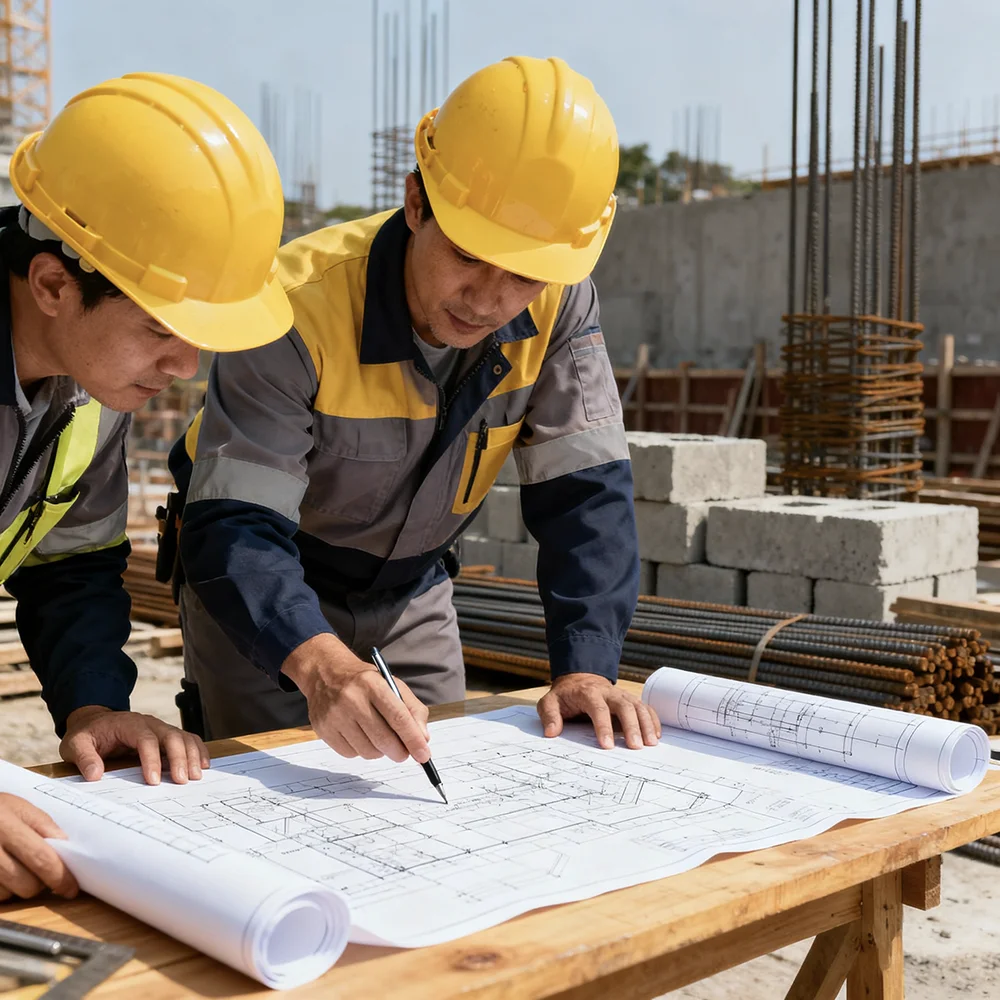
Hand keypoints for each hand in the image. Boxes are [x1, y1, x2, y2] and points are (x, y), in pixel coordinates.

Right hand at [0, 793, 78, 901]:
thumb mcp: (20, 807)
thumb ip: (44, 827)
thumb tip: (66, 852)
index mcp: (5, 824)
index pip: (40, 857)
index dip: (60, 877)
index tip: (71, 888)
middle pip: (26, 884)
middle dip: (39, 884)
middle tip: (40, 872)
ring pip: (7, 895)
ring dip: (16, 888)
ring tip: (14, 868)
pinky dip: (0, 890)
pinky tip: (0, 874)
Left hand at [60, 707, 209, 785]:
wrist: (95, 722)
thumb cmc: (88, 734)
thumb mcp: (76, 744)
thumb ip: (84, 757)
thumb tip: (94, 775)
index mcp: (128, 724)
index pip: (145, 739)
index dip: (152, 759)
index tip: (153, 781)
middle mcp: (149, 723)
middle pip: (171, 736)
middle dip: (179, 758)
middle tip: (182, 780)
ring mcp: (160, 728)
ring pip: (183, 737)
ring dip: (192, 755)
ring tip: (196, 776)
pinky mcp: (166, 736)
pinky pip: (187, 739)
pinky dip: (197, 750)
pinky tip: (203, 765)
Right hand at [282, 634, 430, 763]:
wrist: (324, 674)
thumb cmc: (364, 681)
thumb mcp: (392, 684)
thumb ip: (412, 709)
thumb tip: (422, 738)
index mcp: (373, 684)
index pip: (398, 718)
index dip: (413, 740)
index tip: (424, 755)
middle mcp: (352, 699)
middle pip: (384, 739)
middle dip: (400, 752)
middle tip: (404, 753)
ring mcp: (335, 715)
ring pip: (368, 751)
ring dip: (381, 751)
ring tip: (379, 737)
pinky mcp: (323, 730)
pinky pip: (351, 754)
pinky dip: (362, 751)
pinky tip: (360, 736)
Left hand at [537, 674, 661, 749]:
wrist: (580, 680)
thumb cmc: (566, 696)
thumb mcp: (550, 702)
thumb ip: (549, 715)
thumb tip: (551, 732)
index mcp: (588, 693)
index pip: (598, 708)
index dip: (603, 726)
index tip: (607, 746)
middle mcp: (608, 692)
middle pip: (624, 706)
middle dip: (631, 726)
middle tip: (635, 746)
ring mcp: (622, 695)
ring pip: (638, 706)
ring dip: (646, 724)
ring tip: (651, 743)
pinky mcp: (630, 700)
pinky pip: (645, 708)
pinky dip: (653, 720)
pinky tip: (656, 735)